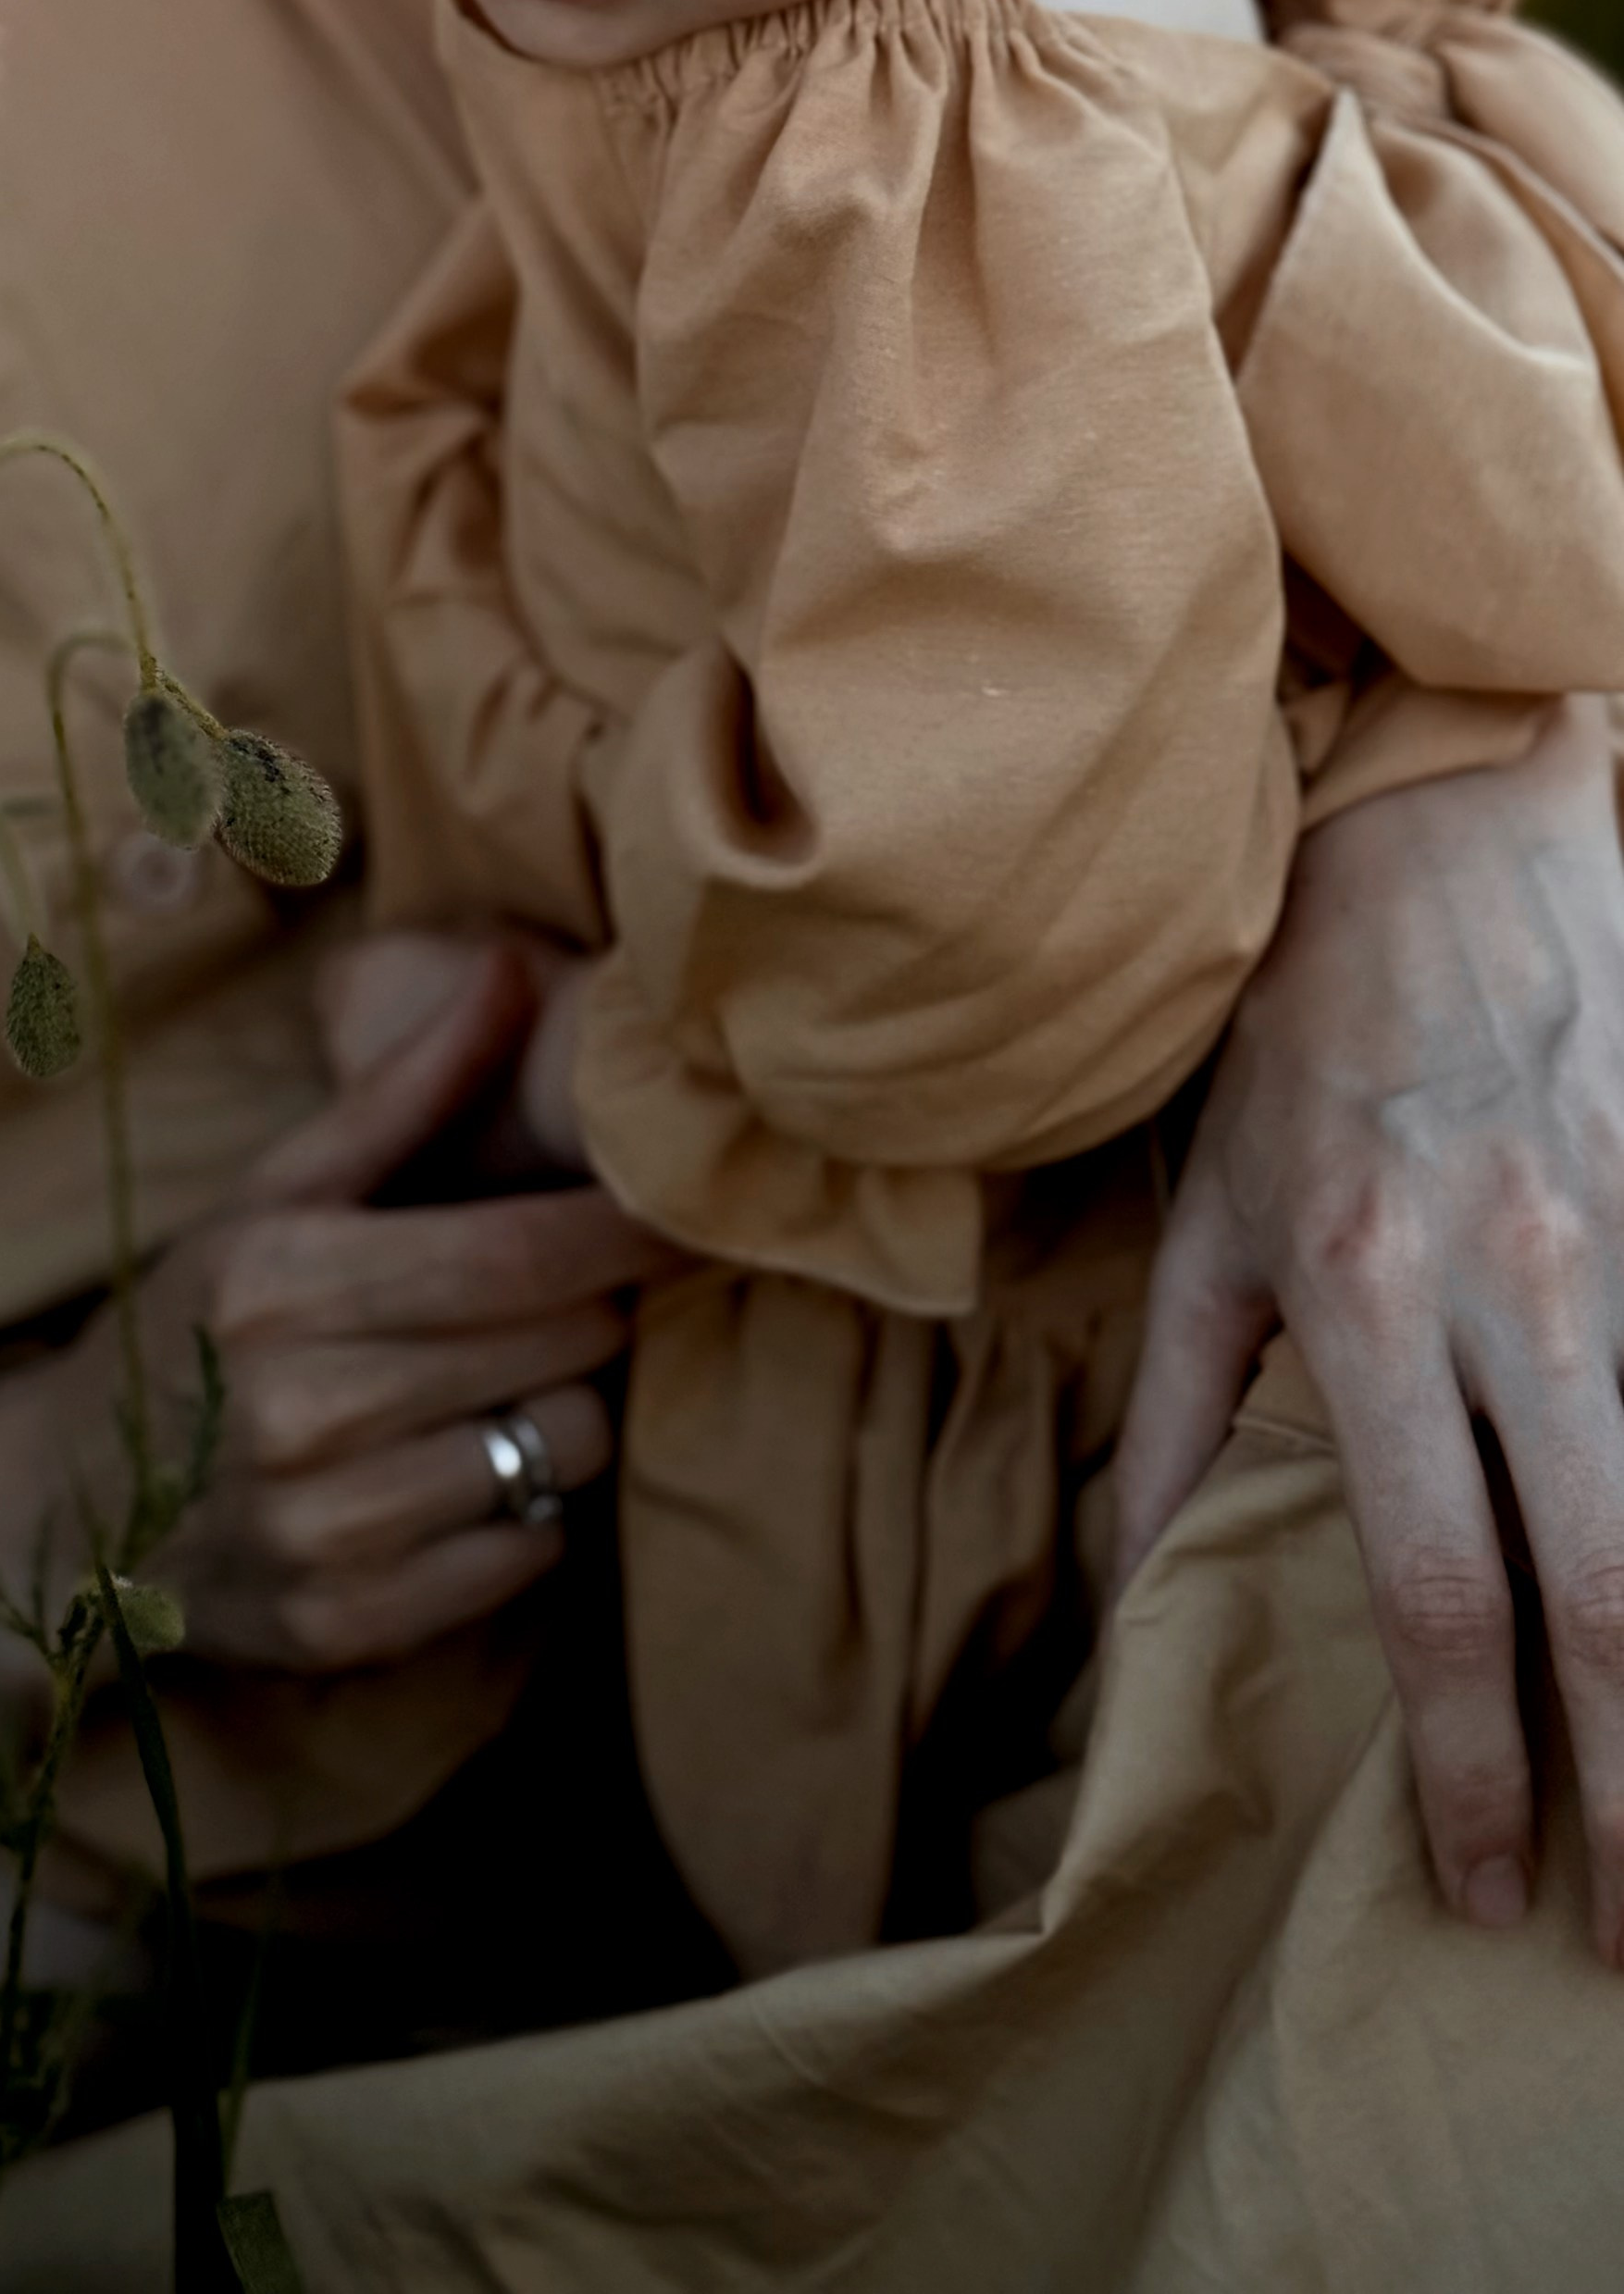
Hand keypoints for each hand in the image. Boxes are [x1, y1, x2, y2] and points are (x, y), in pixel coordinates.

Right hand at [117, 935, 670, 1670]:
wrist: (61, 1512)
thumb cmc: (192, 1324)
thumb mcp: (275, 1195)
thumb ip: (407, 1092)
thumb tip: (518, 973)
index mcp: (284, 1282)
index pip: (518, 1253)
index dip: (626, 1229)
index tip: (691, 1201)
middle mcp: (305, 1409)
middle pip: (561, 1346)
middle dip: (594, 1308)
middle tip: (568, 1291)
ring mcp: (328, 1531)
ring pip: (561, 1450)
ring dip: (563, 1409)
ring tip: (501, 1383)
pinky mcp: (352, 1625)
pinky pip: (528, 1554)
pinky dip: (526, 1509)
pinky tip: (464, 1472)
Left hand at [1113, 701, 1623, 1955]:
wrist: (1442, 826)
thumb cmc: (1301, 1028)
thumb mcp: (1202, 1209)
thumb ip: (1174, 1411)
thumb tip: (1137, 1592)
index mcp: (1364, 1290)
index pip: (1436, 1591)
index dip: (1468, 1769)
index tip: (1475, 1887)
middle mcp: (1514, 1280)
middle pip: (1604, 1598)